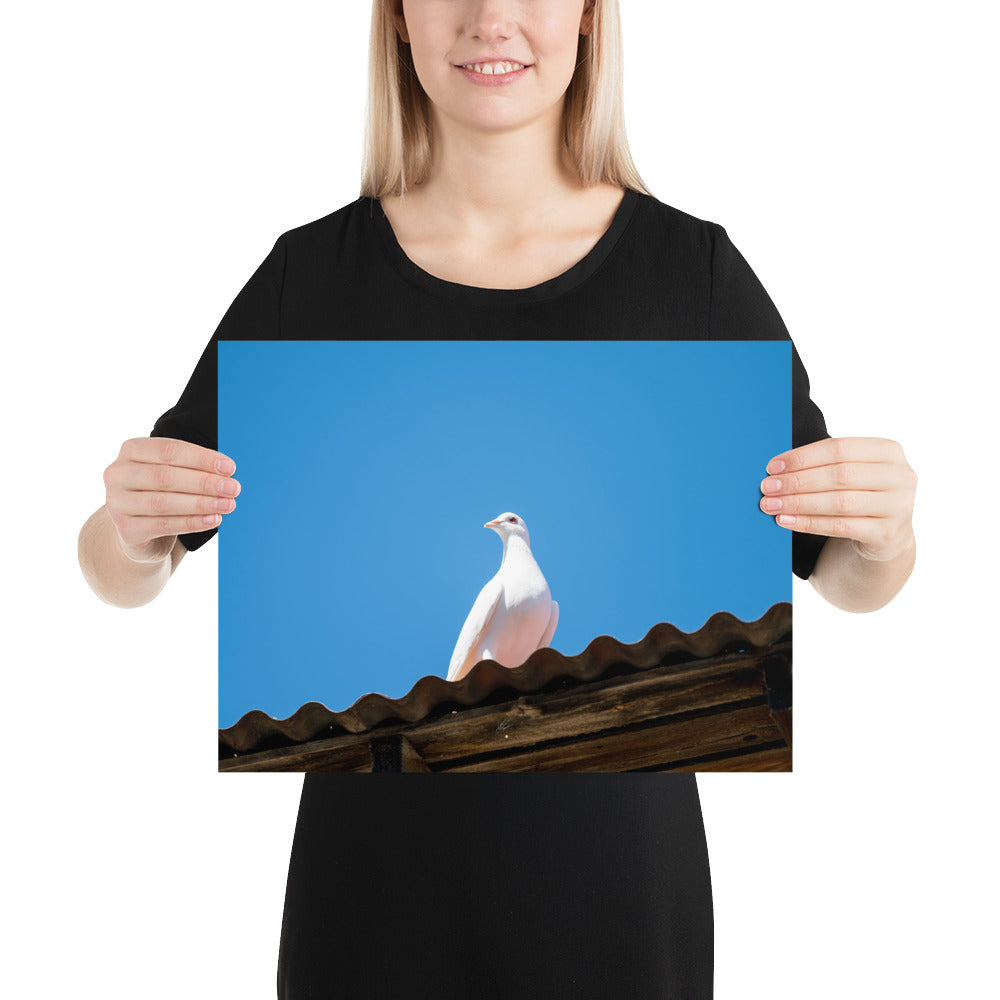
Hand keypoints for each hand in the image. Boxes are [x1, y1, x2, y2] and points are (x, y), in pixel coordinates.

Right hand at [103, 437, 239, 561]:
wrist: (141, 532)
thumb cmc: (163, 493)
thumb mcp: (174, 473)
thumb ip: (193, 467)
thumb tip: (227, 471)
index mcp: (131, 450)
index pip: (169, 450)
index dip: (201, 458)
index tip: (230, 467)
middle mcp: (117, 474)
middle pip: (165, 476)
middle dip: (204, 482)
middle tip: (233, 488)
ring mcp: (117, 503)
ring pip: (164, 502)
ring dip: (201, 503)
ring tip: (228, 505)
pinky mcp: (126, 529)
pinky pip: (164, 525)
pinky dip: (192, 522)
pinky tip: (214, 520)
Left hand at [760, 437, 916, 561]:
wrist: (886, 535)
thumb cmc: (860, 495)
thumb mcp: (853, 473)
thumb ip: (825, 464)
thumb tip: (776, 468)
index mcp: (889, 451)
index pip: (840, 448)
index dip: (803, 457)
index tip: (772, 466)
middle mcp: (901, 476)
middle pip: (839, 475)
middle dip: (797, 481)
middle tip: (767, 487)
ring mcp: (899, 506)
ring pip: (839, 502)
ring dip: (798, 503)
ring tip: (771, 505)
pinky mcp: (888, 533)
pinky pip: (840, 527)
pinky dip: (808, 523)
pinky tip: (785, 521)